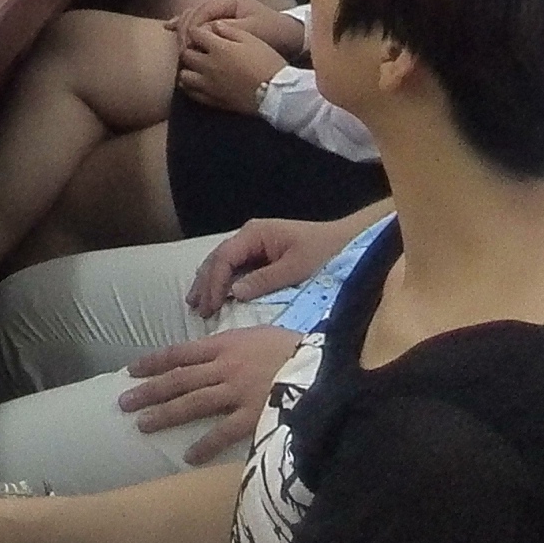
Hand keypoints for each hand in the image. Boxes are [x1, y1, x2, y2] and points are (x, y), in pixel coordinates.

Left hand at [118, 326, 302, 458]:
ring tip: (141, 424)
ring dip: (164, 414)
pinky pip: (224, 432)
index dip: (153, 362)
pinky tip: (188, 457)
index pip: (179, 353)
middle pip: (178, 379)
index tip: (131, 371)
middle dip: (149, 391)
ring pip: (192, 403)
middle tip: (123, 402)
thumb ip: (233, 345)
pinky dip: (205, 445)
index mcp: (224, 344)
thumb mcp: (258, 335)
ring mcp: (237, 392)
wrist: (325, 364)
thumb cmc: (294, 348)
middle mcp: (224, 367)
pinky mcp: (255, 415)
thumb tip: (213, 355)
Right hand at [170, 0, 281, 44]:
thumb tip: (203, 32)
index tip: (186, 47)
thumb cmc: (272, 33)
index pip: (202, 11)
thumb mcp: (252, 31)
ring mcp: (219, 7)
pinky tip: (169, 28)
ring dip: (181, 28)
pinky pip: (197, 19)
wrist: (289, 36)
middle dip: (184, 30)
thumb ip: (227, 30)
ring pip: (192, 14)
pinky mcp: (219, 16)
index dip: (191, 29)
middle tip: (180, 50)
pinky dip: (185, 25)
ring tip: (175, 45)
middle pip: (194, 12)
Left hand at [177, 19, 290, 114]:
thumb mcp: (252, 39)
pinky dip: (190, 86)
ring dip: (187, 69)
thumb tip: (214, 24)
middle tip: (197, 49)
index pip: (194, 33)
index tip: (201, 33)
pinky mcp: (213, 101)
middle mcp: (208, 66)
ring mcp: (208, 85)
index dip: (196, 30)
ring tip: (195, 67)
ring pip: (183, 76)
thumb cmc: (267, 63)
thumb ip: (230, 30)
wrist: (277, 93)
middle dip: (188, 48)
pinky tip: (198, 82)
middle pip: (185, 54)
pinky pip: (191, 93)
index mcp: (218, 48)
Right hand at [190, 216, 340, 314]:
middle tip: (196, 308)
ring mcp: (255, 244)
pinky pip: (236, 267)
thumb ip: (264, 280)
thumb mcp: (296, 268)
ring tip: (197, 302)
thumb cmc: (324, 252)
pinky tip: (217, 294)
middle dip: (205, 283)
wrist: (347, 241)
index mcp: (255, 234)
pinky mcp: (262, 255)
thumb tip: (235, 293)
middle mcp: (250, 236)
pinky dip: (223, 281)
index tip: (210, 305)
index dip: (215, 282)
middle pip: (218, 258)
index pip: (224, 257)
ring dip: (210, 282)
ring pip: (223, 262)